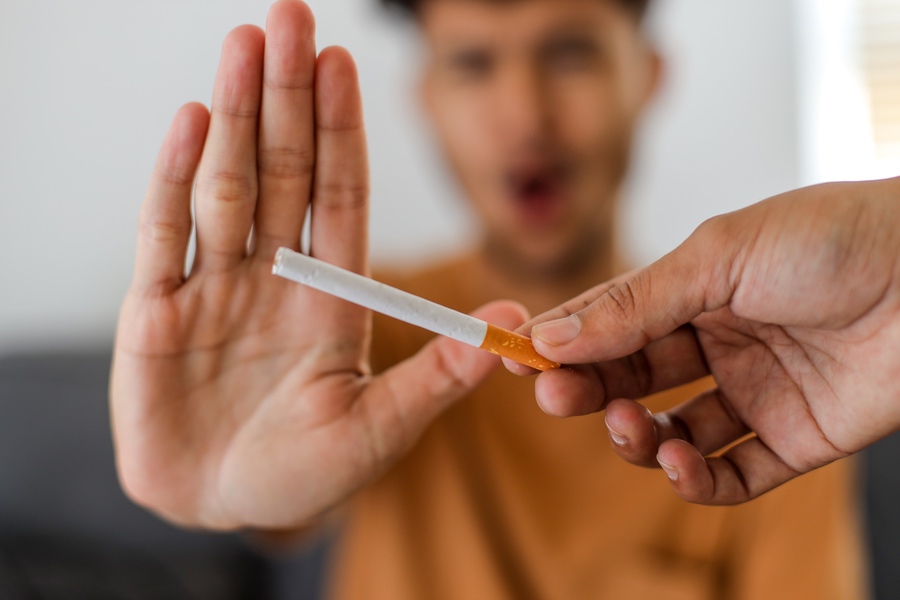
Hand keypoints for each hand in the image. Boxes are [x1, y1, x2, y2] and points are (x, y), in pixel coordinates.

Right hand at [111, 0, 524, 529]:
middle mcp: (273, 276)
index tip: (344, 65)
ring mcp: (213, 286)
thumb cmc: (304, 475)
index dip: (341, 131)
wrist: (221, 510)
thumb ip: (440, 376)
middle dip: (287, 97)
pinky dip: (173, 177)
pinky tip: (189, 120)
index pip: (339, 195)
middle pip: (283, 171)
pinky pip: (164, 233)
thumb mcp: (380, 429)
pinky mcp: (155, 312)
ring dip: (233, 114)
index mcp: (330, 297)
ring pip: (226, 184)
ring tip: (244, 44)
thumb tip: (514, 324)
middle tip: (291, 17)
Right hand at [511, 178, 899, 503]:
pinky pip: (732, 473)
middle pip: (632, 380)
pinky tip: (677, 465)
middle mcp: (719, 341)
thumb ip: (633, 305)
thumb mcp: (717, 257)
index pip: (611, 321)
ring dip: (637, 438)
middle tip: (555, 397)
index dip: (564, 342)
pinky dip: (696, 481)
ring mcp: (755, 392)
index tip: (517, 358)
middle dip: (589, 391)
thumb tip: (549, 335)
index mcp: (695, 288)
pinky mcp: (795, 439)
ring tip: (632, 427)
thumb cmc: (833, 239)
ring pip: (671, 432)